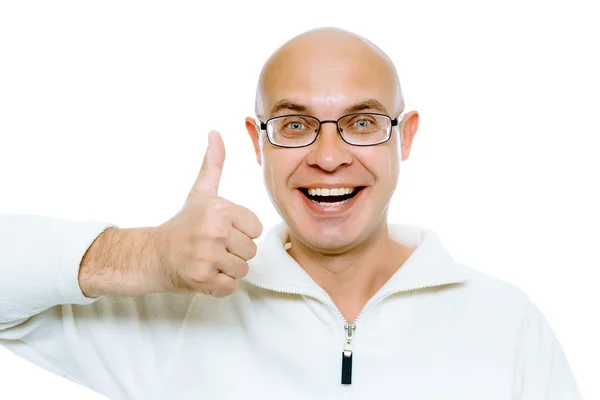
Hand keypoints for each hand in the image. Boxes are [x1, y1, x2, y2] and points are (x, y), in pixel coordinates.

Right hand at [155, 130, 262, 297]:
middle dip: (234, 253)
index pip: (255, 229)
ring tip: (208, 260)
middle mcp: (215, 231)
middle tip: (212, 247)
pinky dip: (219, 286)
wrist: (153, 254)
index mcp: (220, 209)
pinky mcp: (202, 278)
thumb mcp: (201, 192)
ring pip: (242, 270)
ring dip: (227, 269)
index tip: (221, 231)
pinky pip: (230, 287)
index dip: (240, 232)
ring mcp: (208, 256)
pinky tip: (204, 273)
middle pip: (250, 251)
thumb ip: (213, 164)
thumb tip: (215, 132)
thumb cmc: (183, 224)